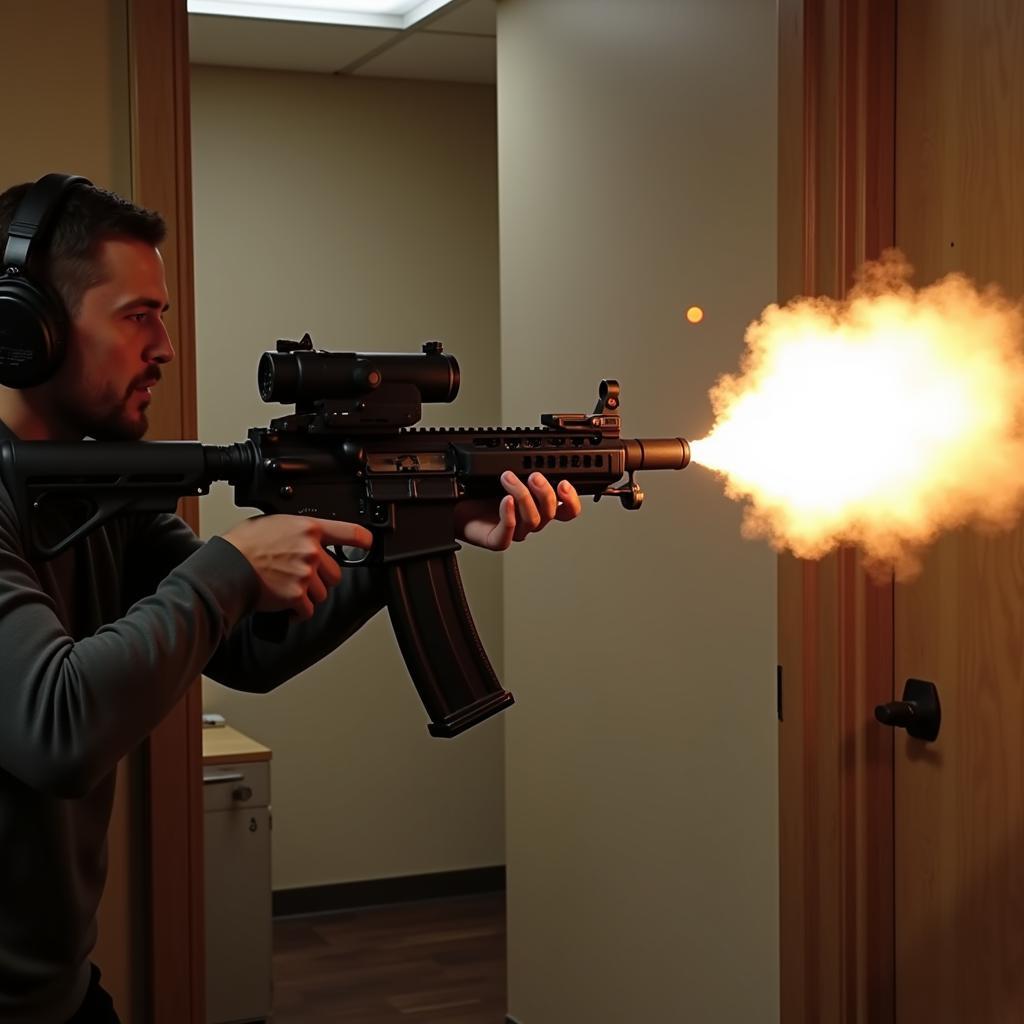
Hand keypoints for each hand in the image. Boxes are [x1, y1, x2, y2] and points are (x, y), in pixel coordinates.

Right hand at [221, 515, 373, 619]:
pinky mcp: (297, 595)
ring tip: (286, 587)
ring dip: (307, 596)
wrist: (227, 566)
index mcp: (308, 528)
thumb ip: (298, 530)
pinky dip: (297, 611)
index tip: (369, 544)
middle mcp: (312, 550)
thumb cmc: (243, 545)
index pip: (349, 532)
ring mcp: (306, 573)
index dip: (363, 540)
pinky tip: (283, 603)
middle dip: (321, 579)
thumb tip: (308, 537)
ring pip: (322, 593)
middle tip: (300, 576)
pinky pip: (307, 610)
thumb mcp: (275, 523)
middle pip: (335, 573)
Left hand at [455, 472, 581, 550]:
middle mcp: (529, 521)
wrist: (455, 506)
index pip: (566, 511)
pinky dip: (509, 515)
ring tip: (508, 478)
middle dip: (545, 493)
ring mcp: (513, 532)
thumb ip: (524, 471)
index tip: (564, 484)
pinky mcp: (496, 540)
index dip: (571, 501)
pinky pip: (508, 533)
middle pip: (550, 514)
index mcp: (538, 507)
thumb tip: (536, 457)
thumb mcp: (508, 477)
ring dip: (522, 496)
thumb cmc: (479, 493)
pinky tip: (504, 501)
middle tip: (534, 476)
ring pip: (531, 521)